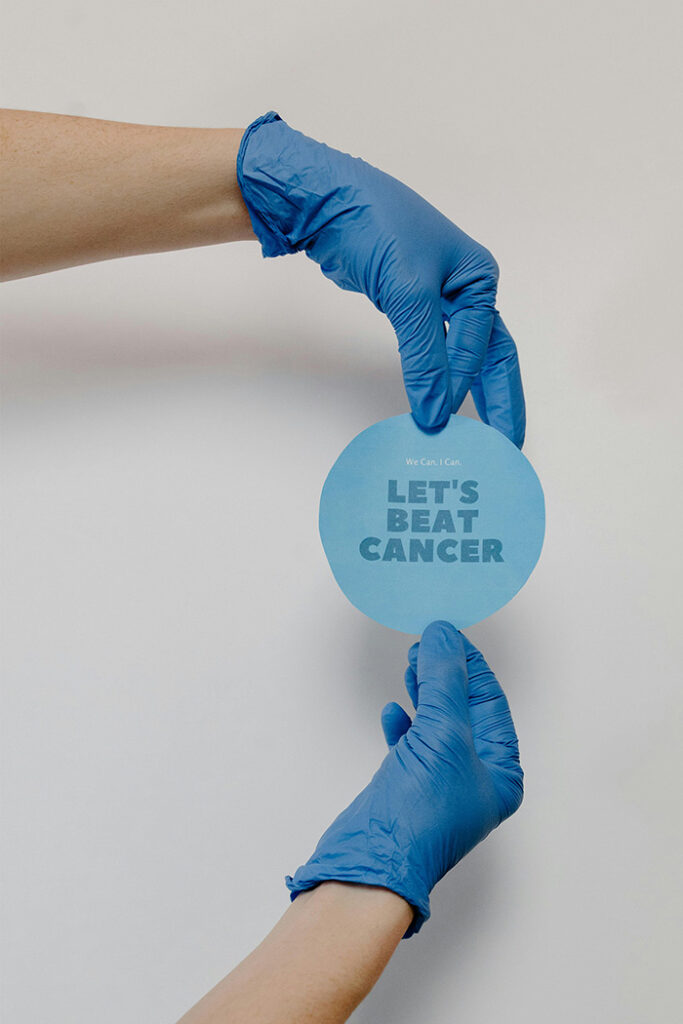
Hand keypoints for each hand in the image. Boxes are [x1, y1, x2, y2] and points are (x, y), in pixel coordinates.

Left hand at [237, 112, 524, 443]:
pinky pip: (432, 352)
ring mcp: (438, 299)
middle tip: (505, 446)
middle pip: (490, 356)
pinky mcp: (410, 307)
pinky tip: (438, 402)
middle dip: (499, 401)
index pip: (482, 347)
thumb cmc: (376, 227)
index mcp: (479, 279)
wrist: (326, 202)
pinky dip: (437, 378)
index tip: (442, 422)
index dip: (465, 387)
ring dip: (470, 393)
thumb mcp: (408, 294)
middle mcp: (466, 289)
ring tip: (480, 435)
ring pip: (462, 357)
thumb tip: (434, 411)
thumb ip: (425, 357)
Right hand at [286, 621, 522, 935]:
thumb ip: (444, 680)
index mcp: (501, 771)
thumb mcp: (442, 733)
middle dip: (446, 674)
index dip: (470, 665)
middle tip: (426, 643)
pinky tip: (392, 712)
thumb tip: (443, 635)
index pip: (491, 702)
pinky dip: (404, 725)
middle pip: (465, 710)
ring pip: (437, 724)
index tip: (448, 634)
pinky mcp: (409, 789)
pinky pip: (412, 746)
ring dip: (424, 692)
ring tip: (411, 665)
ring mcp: (441, 785)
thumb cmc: (420, 812)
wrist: (373, 863)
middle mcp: (477, 779)